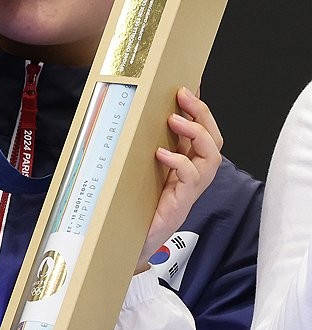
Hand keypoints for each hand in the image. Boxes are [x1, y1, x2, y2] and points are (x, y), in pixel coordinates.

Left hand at [137, 87, 222, 270]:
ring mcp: (188, 190)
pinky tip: (162, 153)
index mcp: (182, 165)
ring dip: (196, 134)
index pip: (201, 133)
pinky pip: (191, 178)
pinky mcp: (180, 204)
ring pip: (211, 157)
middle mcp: (191, 176)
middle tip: (184, 95)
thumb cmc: (128, 205)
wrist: (125, 243)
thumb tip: (117, 117)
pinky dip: (180, 162)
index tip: (187, 86)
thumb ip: (133, 148)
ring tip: (175, 119)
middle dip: (203, 114)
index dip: (199, 110)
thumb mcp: (131, 169)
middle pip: (213, 141)